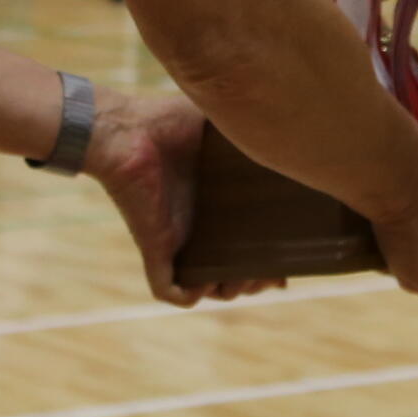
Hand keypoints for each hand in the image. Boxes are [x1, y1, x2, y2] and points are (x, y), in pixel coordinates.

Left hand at [81, 86, 277, 307]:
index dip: (273, 255)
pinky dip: (190, 295)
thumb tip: (293, 134)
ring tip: (247, 277)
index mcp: (218, 203)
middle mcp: (199, 225)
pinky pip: (170, 290)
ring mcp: (176, 240)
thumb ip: (256, 130)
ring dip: (231, 290)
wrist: (124, 131)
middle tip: (273, 271)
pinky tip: (209, 281)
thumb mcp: (225, 125)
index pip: (251, 241)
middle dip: (258, 279)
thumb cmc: (168, 121)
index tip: (293, 257)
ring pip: (208, 286)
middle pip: (235, 270)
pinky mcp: (155, 247)